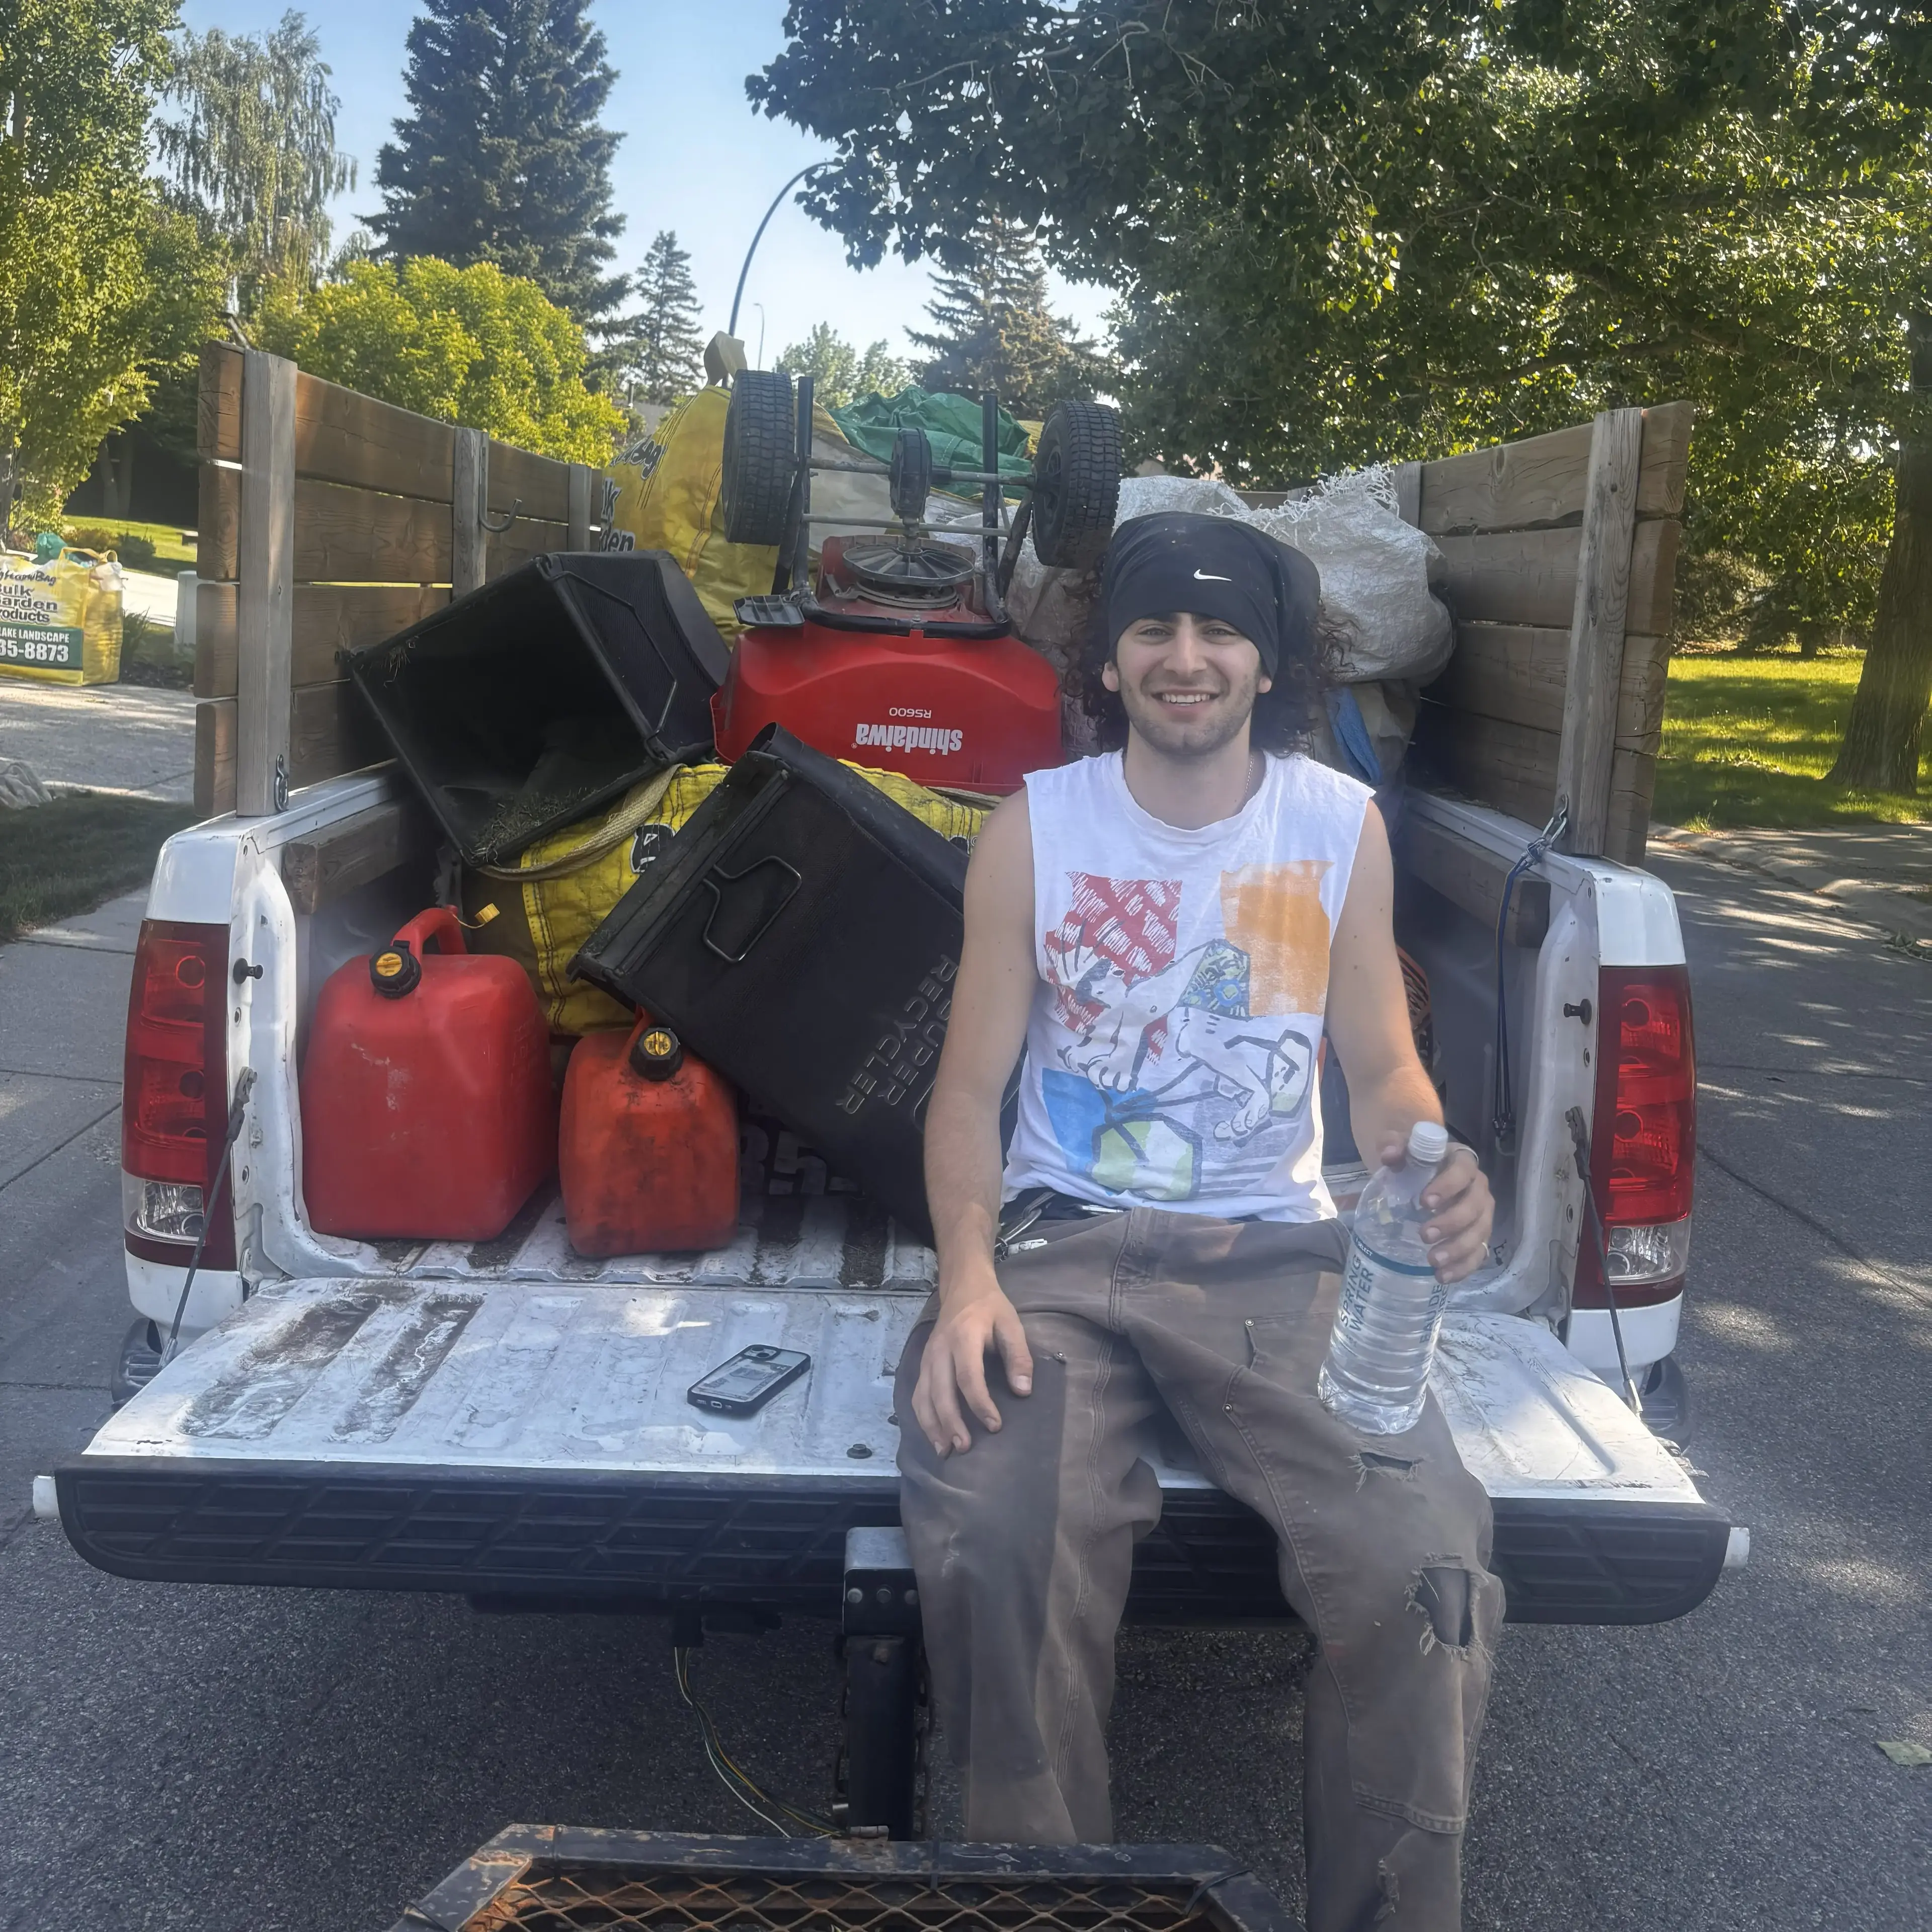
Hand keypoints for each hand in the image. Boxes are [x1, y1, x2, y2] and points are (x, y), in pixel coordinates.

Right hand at [910, 1278, 1034, 1455]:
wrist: (962, 1287)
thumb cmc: (990, 1308)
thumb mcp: (1012, 1324)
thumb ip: (1019, 1357)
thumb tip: (1023, 1391)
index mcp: (963, 1338)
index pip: (968, 1377)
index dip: (981, 1404)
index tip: (995, 1426)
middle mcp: (940, 1350)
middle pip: (940, 1391)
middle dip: (951, 1422)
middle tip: (965, 1448)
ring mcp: (927, 1357)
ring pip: (923, 1397)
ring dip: (932, 1426)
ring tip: (945, 1451)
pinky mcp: (923, 1364)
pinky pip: (918, 1394)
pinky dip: (924, 1418)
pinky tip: (935, 1435)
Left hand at [1378, 1133, 1493, 1282]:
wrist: (1418, 1176)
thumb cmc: (1412, 1160)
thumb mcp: (1400, 1147)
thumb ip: (1393, 1144)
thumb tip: (1390, 1154)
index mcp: (1462, 1162)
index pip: (1463, 1171)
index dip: (1448, 1186)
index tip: (1424, 1202)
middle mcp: (1478, 1188)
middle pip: (1476, 1206)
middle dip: (1453, 1223)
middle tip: (1424, 1235)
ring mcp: (1481, 1214)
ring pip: (1480, 1233)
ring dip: (1459, 1250)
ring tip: (1433, 1261)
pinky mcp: (1478, 1237)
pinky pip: (1479, 1254)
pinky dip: (1463, 1267)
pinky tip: (1443, 1276)